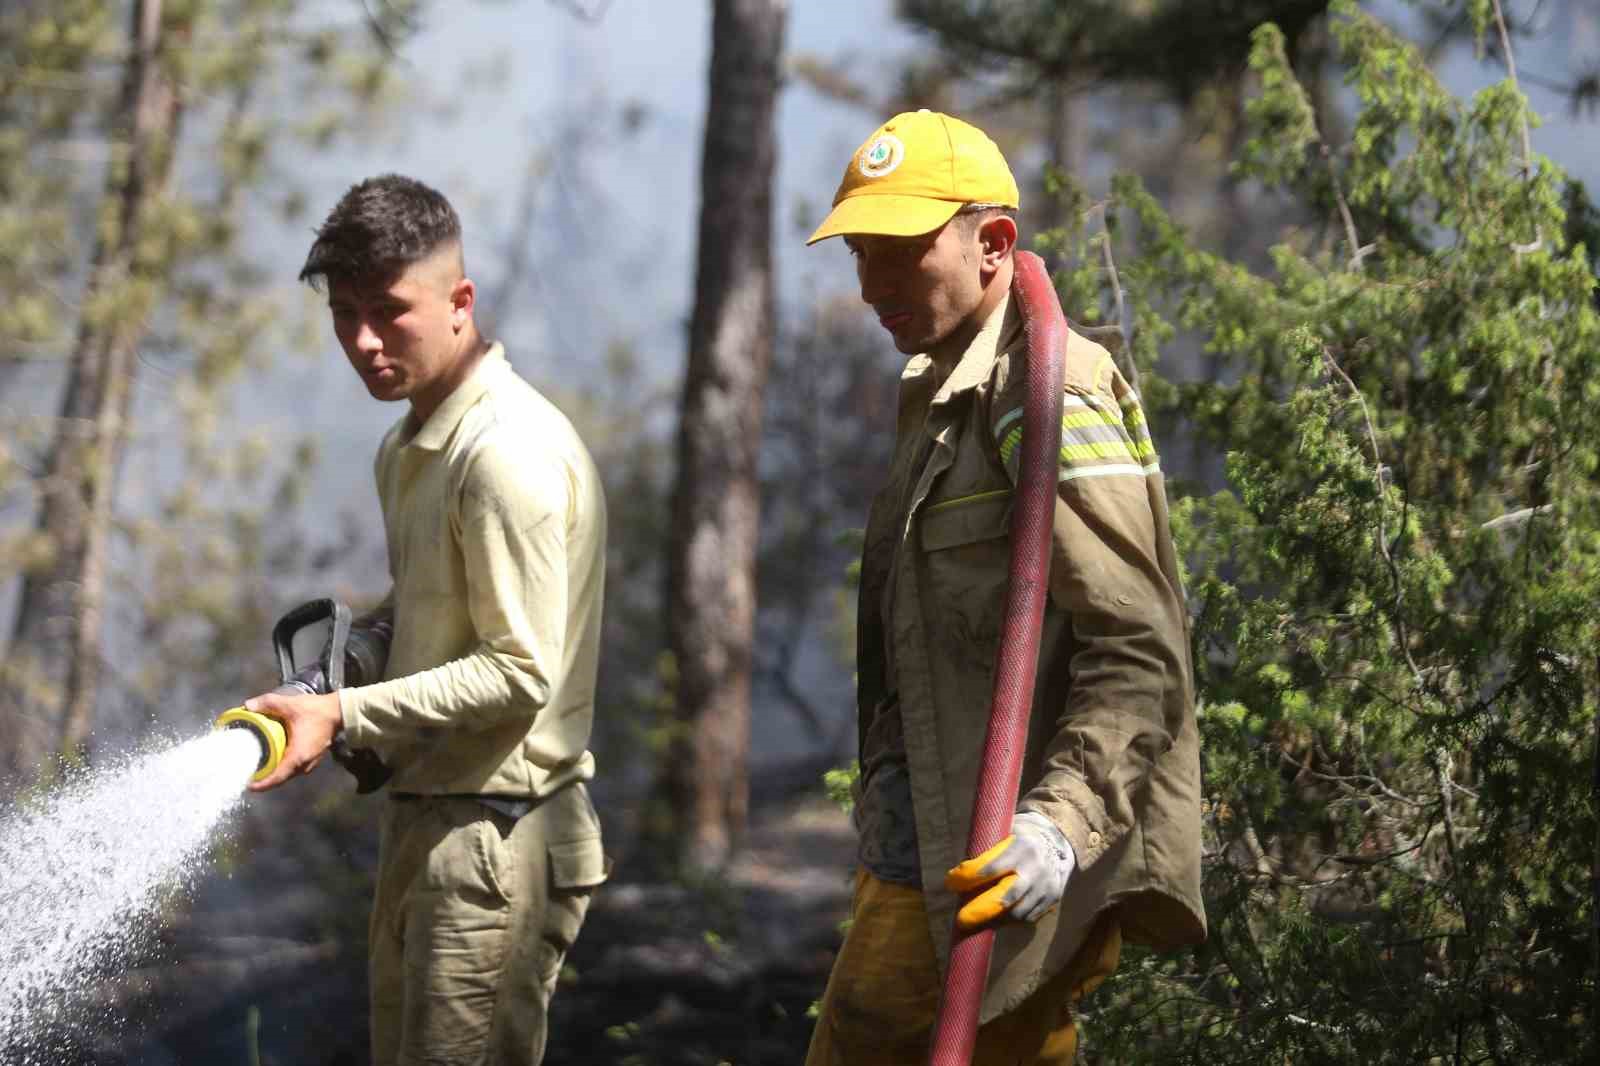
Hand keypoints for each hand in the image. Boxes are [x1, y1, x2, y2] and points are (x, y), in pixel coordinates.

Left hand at [244, 690, 342, 791]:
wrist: (340, 711)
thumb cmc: (316, 711)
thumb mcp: (290, 705)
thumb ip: (268, 703)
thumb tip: (248, 705)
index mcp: (298, 757)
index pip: (277, 778)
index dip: (262, 784)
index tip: (248, 785)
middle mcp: (305, 764)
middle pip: (281, 778)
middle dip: (265, 778)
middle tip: (250, 772)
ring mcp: (311, 762)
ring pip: (289, 773)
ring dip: (275, 772)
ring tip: (260, 766)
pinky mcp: (313, 758)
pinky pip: (295, 767)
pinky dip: (284, 766)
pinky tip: (276, 756)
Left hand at [944, 811, 1075, 931]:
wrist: (1057, 839)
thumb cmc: (1020, 836)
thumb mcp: (1005, 833)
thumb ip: (987, 851)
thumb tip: (960, 873)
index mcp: (1021, 847)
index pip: (990, 868)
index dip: (967, 878)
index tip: (950, 883)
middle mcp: (1035, 868)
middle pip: (1005, 898)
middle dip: (980, 910)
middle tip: (961, 919)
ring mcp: (1046, 885)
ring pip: (1017, 912)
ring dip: (995, 919)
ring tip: (978, 920)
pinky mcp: (1053, 898)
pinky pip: (1029, 917)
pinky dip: (1011, 921)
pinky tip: (998, 918)